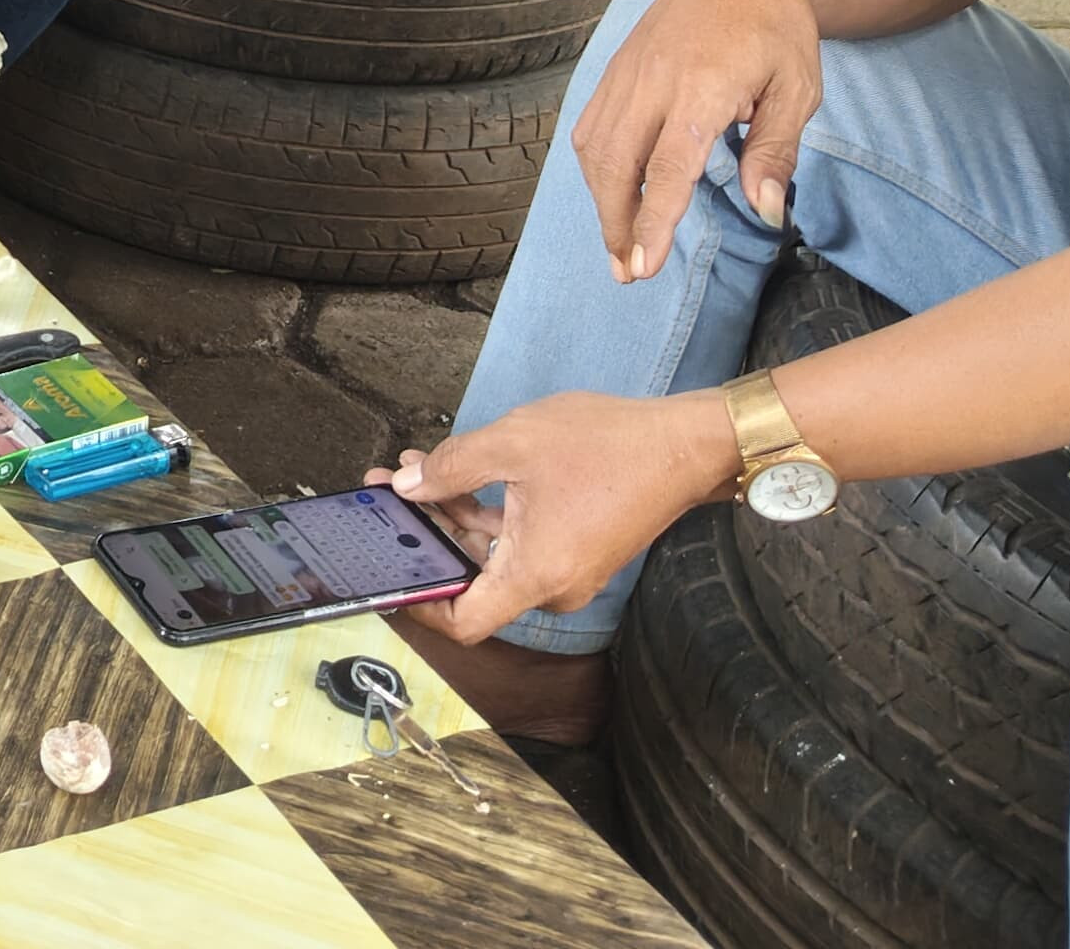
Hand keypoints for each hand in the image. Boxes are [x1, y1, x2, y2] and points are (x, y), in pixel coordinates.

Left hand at [379, 389, 738, 645]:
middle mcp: (552, 586)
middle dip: (425, 535)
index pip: (465, 623)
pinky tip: (452, 472)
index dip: (420, 606)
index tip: (386, 574)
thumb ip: (452, 468)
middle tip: (385, 496)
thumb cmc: (607, 445)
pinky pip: (517, 541)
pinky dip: (483, 513)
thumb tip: (408, 487)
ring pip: (492, 554)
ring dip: (450, 515)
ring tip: (410, 472)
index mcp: (535, 575)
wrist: (684, 445)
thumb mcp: (513, 444)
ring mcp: (567, 569)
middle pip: (472, 580)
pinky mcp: (576, 549)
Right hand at [567, 0, 824, 279]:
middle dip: (616, 223)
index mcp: (702, 86)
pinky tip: (611, 193)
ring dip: (602, 200)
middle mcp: (654, 80)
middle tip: (628, 271)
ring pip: (595, 147)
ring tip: (618, 243)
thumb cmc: (776, 26)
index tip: (644, 265)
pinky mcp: (616, 68)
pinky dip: (595, 167)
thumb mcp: (798, 89)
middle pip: (617, 163)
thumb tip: (766, 211)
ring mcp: (628, 72)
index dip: (654, 220)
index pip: (670, 166)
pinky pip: (591, 125)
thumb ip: (776, 151)